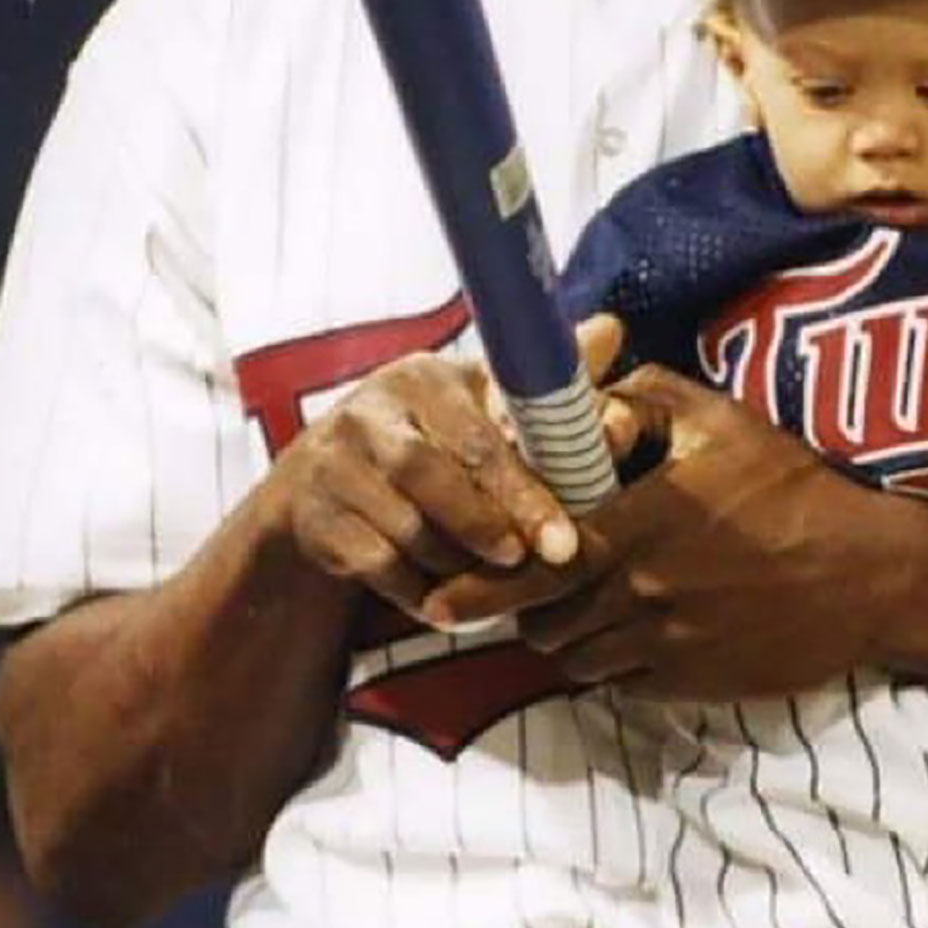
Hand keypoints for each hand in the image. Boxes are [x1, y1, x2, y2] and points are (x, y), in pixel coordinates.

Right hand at [275, 351, 579, 624]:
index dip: (525, 489)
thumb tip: (613, 330)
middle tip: (537, 563)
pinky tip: (447, 597)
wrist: (319, 485)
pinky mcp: (315, 517)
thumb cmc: (428, 440)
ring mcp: (336, 466)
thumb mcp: (479, 405)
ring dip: (458, 562)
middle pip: (433, 476)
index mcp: (423, 379)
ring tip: (495, 576)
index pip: (477, 435)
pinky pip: (378, 566)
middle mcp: (370, 413)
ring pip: (408, 529)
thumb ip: (546, 386)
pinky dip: (419, 590)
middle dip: (492, 527)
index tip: (565, 538)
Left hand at [429, 360, 899, 697]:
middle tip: (531, 587)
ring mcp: (665, 645)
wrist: (871, 577)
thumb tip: (586, 390)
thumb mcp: (721, 422)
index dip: (481, 585)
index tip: (440, 597)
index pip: (531, 568)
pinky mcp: (691, 684)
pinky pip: (621, 685)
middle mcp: (640, 593)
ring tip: (585, 608)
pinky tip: (636, 632)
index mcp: (636, 526)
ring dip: (566, 638)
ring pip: (575, 658)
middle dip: (525, 609)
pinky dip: (612, 665)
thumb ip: (644, 396)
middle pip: (542, 622)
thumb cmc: (795, 488)